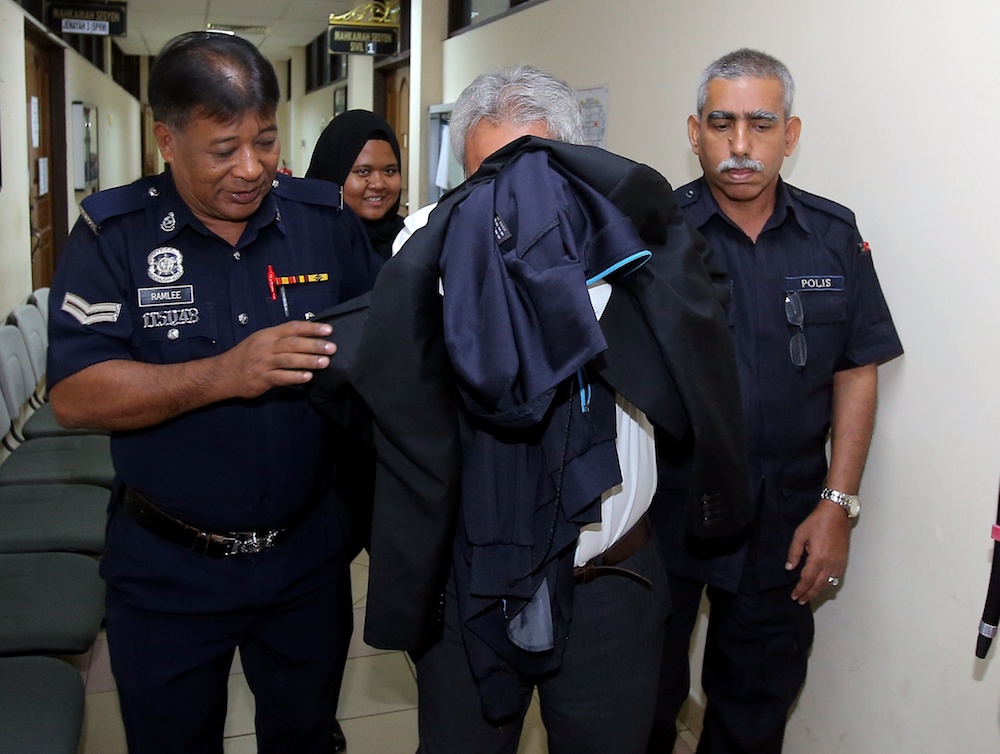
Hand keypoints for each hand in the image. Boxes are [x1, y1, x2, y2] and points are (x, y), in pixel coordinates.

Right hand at [219, 320, 336, 397]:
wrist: (223, 374)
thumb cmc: (246, 356)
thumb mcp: (261, 341)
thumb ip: (281, 339)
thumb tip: (308, 337)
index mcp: (268, 335)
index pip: (292, 327)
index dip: (311, 328)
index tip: (328, 329)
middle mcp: (266, 346)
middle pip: (293, 343)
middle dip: (314, 345)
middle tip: (332, 347)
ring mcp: (263, 363)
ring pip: (288, 359)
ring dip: (308, 360)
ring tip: (325, 362)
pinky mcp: (261, 378)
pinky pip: (280, 377)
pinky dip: (295, 377)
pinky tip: (307, 377)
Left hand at [785, 499, 850, 603]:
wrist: (836, 514)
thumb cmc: (816, 522)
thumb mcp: (800, 535)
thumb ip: (794, 553)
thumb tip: (789, 568)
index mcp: (818, 559)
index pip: (807, 580)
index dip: (800, 589)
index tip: (794, 596)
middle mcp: (830, 564)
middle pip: (818, 585)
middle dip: (809, 594)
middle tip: (800, 601)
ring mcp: (839, 563)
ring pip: (828, 584)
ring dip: (818, 591)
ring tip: (809, 595)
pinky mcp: (844, 561)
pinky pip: (836, 578)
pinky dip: (828, 584)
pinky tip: (822, 585)